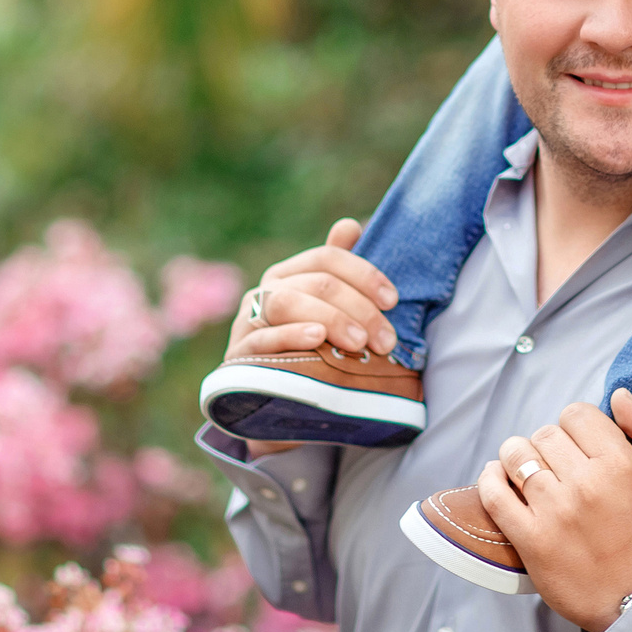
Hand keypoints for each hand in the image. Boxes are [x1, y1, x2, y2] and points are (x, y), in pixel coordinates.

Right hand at [229, 218, 400, 458]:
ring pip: (287, 302)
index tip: (393, 300)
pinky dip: (291, 335)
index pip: (327, 258)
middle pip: (316, 282)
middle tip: (385, 339)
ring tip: (359, 342)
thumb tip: (349, 225)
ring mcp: (248, 321)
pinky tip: (317, 339)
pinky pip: (263, 338)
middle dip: (358, 308)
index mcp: (289, 275)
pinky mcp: (238, 353)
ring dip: (330, 318)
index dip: (364, 274)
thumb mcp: (327, 316)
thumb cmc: (308, 354)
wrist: (272, 406)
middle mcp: (266, 291)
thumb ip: (339, 274)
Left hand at [476, 390, 631, 631]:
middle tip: (556, 465)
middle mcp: (587, 484)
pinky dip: (490, 479)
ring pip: (516, 455)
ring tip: (526, 470)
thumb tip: (618, 395)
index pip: (576, 414)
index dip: (575, 425)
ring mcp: (555, 511)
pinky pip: (495, 493)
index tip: (578, 445)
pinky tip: (498, 478)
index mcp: (620, 464)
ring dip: (516, 456)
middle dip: (548, 443)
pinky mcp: (531, 538)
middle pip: (544, 433)